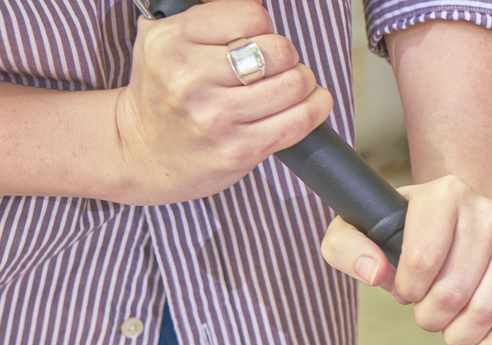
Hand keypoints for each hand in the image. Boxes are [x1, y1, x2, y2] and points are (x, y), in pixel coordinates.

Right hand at [112, 0, 331, 203]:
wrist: (144, 151)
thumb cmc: (163, 91)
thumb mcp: (164, 40)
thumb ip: (206, 16)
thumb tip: (256, 7)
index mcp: (171, 41)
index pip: (250, 15)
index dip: (262, 24)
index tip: (255, 37)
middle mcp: (191, 79)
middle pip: (278, 50)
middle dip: (286, 54)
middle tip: (276, 64)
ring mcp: (217, 118)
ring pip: (294, 84)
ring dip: (303, 81)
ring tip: (290, 83)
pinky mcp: (240, 150)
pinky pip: (299, 121)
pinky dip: (315, 107)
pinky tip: (310, 102)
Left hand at [320, 175, 491, 344]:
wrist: (455, 218)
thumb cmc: (404, 231)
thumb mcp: (358, 229)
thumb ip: (349, 249)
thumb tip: (374, 273)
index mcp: (444, 196)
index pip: (423, 260)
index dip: (407, 290)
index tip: (405, 290)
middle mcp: (487, 214)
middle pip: (455, 292)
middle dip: (431, 318)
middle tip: (425, 312)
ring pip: (488, 310)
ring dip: (460, 334)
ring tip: (449, 327)